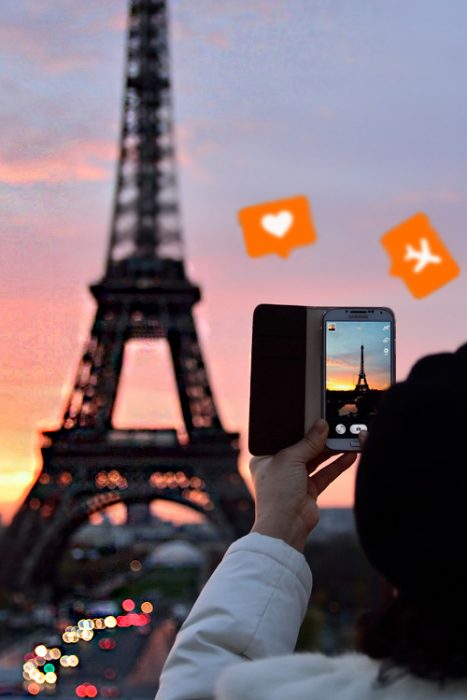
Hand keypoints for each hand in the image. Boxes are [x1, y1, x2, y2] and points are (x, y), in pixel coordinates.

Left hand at [250, 419, 357, 551]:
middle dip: (317, 438)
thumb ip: (308, 442)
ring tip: (345, 438)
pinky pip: (325, 473)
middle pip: (301, 447)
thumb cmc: (277, 491)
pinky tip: (349, 455)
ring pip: (315, 460)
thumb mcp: (290, 459)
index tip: (312, 416)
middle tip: (333, 425)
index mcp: (265, 457)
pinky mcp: (309, 490)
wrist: (286, 526)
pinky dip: (337, 465)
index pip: (283, 437)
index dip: (297, 427)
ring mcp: (294, 479)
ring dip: (330, 450)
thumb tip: (322, 425)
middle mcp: (279, 467)